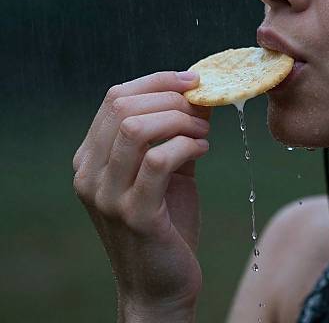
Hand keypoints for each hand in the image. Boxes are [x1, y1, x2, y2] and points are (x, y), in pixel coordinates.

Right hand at [73, 71, 211, 313]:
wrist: (160, 284)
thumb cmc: (165, 222)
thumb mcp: (166, 169)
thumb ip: (174, 132)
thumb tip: (197, 92)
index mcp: (91, 157)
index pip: (115, 98)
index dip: (156, 81)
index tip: (192, 80)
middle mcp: (89, 173)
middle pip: (123, 107)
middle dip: (171, 98)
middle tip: (201, 109)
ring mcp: (107, 195)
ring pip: (136, 129)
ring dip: (179, 120)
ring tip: (203, 131)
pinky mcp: (134, 215)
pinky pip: (159, 160)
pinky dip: (187, 145)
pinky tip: (203, 148)